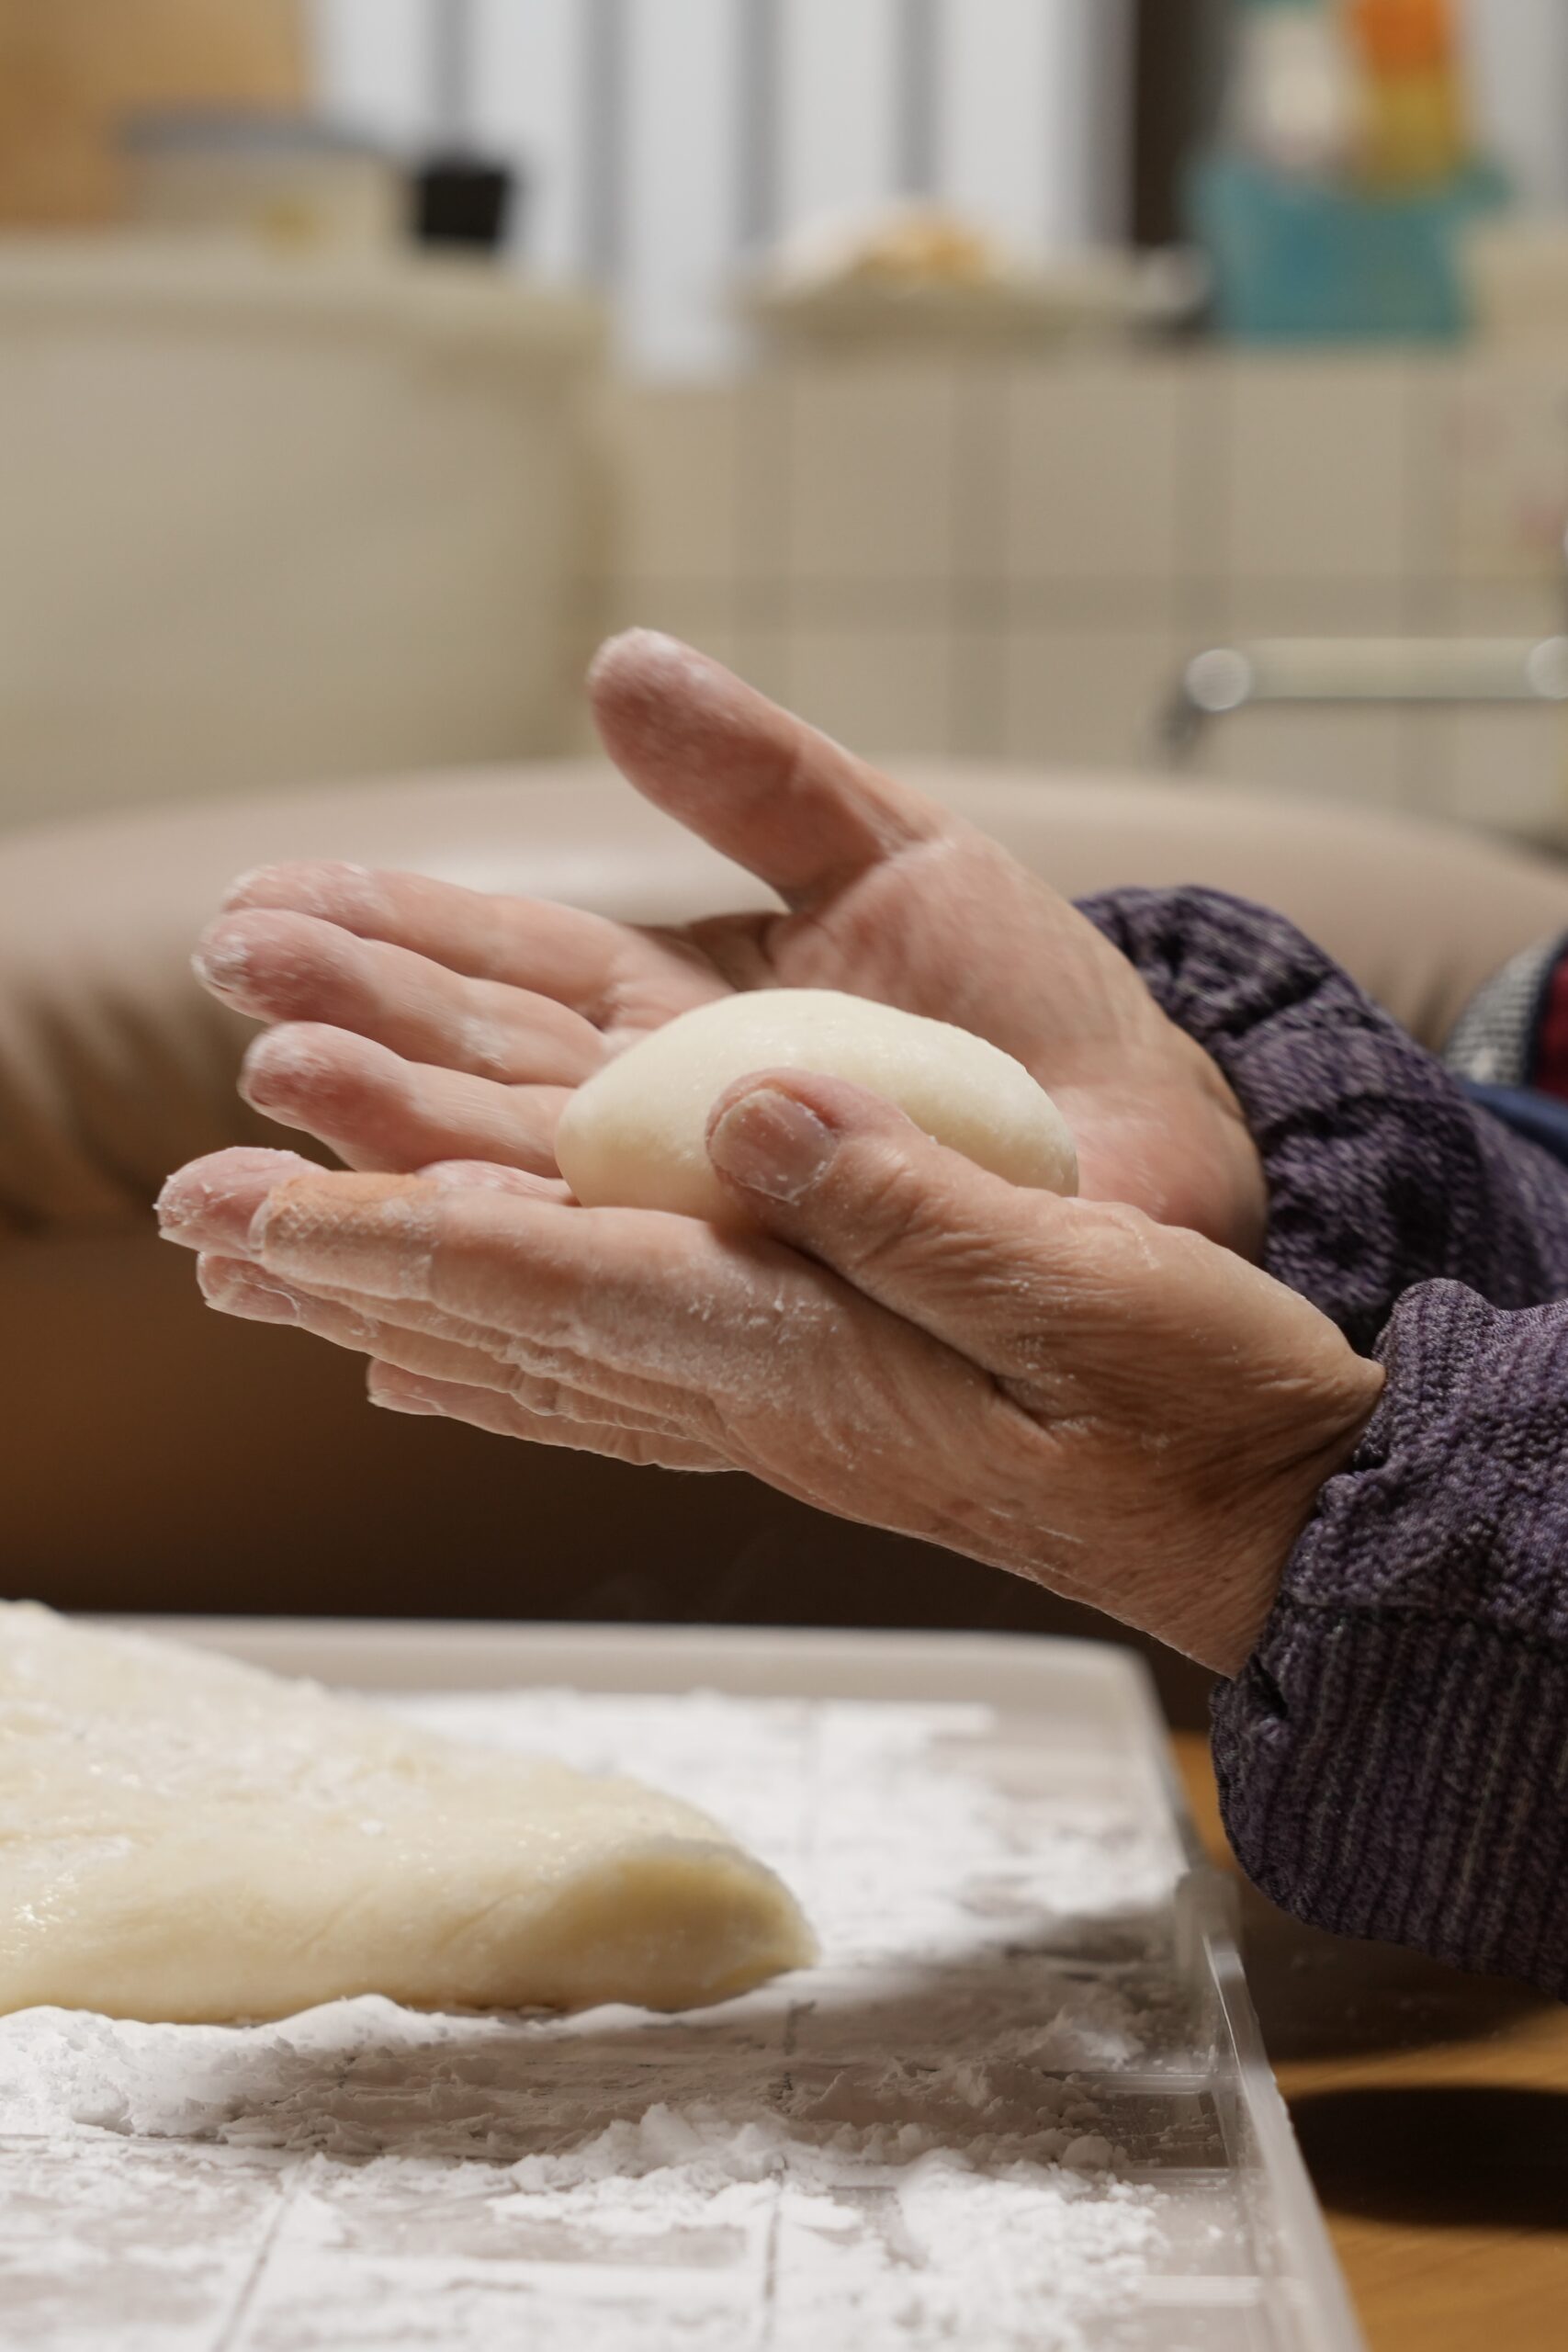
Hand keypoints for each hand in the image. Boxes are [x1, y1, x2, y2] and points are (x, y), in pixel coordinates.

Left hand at [159, 1084, 1380, 1672]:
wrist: (1266, 1515)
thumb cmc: (1202, 1405)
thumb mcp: (1089, 1287)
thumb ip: (912, 1204)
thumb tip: (749, 1107)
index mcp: (817, 1354)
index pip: (568, 1289)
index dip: (406, 1237)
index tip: (263, 1210)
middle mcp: (764, 1391)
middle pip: (512, 1324)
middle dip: (349, 1267)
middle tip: (197, 1225)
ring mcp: (783, 1405)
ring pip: (542, 1348)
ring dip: (398, 1300)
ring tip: (273, 1268)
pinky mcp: (815, 1395)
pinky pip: (616, 1371)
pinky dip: (507, 1348)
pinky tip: (445, 1352)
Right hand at [193, 632, 1265, 1254]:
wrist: (1153, 1161)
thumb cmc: (1029, 1017)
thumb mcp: (899, 859)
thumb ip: (760, 780)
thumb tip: (616, 660)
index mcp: (674, 1018)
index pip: (506, 969)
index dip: (387, 932)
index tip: (264, 900)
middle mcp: (660, 1134)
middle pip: (482, 1082)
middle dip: (356, 1035)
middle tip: (239, 988)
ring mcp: (700, 1232)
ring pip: (524, 1199)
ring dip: (396, 1169)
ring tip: (275, 1119)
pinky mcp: (758, 1319)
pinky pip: (619, 1322)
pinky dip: (508, 1320)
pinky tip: (393, 1336)